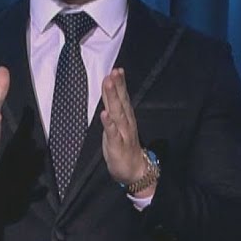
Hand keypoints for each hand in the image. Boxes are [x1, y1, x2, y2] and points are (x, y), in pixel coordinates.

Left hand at [100, 68, 150, 193]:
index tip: (116, 69)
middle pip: (120, 102)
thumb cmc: (124, 148)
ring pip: (117, 114)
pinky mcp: (118, 147)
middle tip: (114, 72)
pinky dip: (109, 124)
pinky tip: (105, 114)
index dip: (119, 84)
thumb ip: (114, 110)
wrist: (135, 171)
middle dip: (117, 86)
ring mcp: (123, 134)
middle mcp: (126, 123)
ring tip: (109, 84)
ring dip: (113, 98)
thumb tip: (110, 93)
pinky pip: (113, 134)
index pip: (122, 98)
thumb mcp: (118, 127)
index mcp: (126, 118)